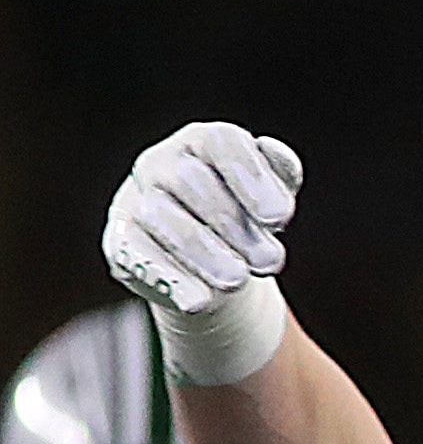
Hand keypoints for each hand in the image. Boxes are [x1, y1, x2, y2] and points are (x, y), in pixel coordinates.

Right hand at [105, 122, 302, 314]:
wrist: (208, 260)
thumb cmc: (245, 215)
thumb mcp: (270, 195)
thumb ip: (280, 173)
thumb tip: (274, 152)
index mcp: (203, 143)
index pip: (221, 142)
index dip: (251, 176)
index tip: (279, 218)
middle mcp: (162, 163)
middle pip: (190, 180)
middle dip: (235, 225)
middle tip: (271, 263)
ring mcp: (136, 199)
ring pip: (160, 217)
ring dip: (204, 252)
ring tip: (239, 281)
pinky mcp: (121, 239)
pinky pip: (136, 253)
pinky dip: (169, 278)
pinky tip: (199, 301)